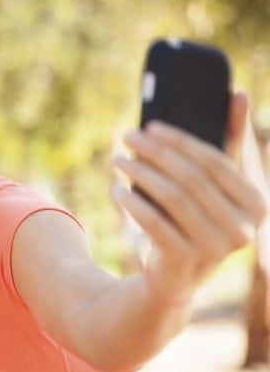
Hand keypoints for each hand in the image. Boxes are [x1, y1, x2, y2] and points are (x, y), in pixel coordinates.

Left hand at [112, 92, 267, 305]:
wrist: (174, 278)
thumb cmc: (195, 221)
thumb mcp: (215, 187)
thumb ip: (229, 144)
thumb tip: (239, 93)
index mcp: (257, 204)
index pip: (216, 161)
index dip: (180, 140)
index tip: (150, 125)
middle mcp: (243, 228)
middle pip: (190, 177)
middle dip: (154, 152)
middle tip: (128, 137)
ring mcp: (215, 249)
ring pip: (171, 197)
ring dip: (139, 173)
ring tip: (118, 159)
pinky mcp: (184, 262)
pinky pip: (153, 222)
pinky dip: (132, 203)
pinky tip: (115, 189)